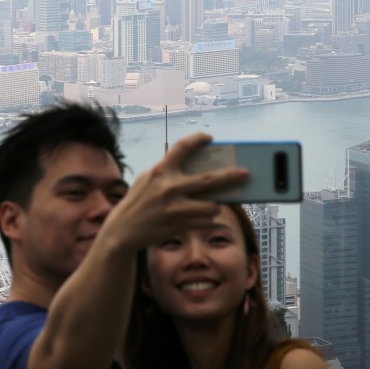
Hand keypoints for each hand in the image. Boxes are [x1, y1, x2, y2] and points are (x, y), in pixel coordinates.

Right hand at [102, 133, 247, 252]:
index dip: (198, 139)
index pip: (183, 147)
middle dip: (231, 176)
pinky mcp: (179, 226)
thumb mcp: (148, 179)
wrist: (124, 230)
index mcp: (161, 171)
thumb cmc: (138, 201)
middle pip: (210, 180)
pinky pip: (205, 221)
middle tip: (245, 173)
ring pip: (211, 206)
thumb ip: (169, 171)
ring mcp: (175, 208)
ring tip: (212, 203)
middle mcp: (169, 188)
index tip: (209, 138)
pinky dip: (207, 219)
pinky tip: (203, 216)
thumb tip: (199, 168)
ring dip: (216, 204)